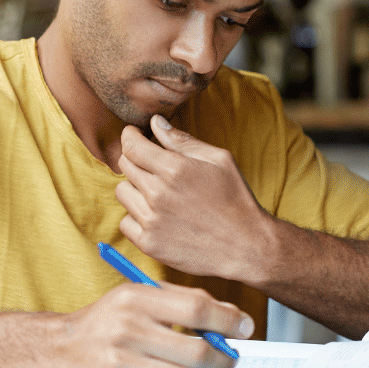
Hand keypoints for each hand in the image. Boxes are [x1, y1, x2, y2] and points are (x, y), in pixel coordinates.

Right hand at [55, 280, 253, 367]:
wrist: (60, 349)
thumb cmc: (109, 320)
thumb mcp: (140, 296)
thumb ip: (185, 301)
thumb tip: (233, 317)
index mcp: (136, 299)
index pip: (197, 309)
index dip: (228, 321)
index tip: (245, 328)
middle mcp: (127, 330)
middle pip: (196, 352)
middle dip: (223, 358)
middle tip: (228, 358)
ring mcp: (120, 364)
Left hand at [114, 115, 271, 281]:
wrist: (246, 245)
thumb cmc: (236, 198)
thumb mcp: (219, 160)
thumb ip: (183, 140)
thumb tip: (155, 122)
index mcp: (174, 168)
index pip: (131, 145)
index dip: (129, 136)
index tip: (133, 136)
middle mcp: (158, 193)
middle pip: (125, 165)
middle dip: (135, 159)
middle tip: (153, 165)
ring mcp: (151, 220)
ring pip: (122, 192)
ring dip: (135, 188)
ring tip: (158, 193)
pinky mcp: (149, 243)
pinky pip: (125, 222)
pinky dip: (137, 217)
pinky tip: (158, 216)